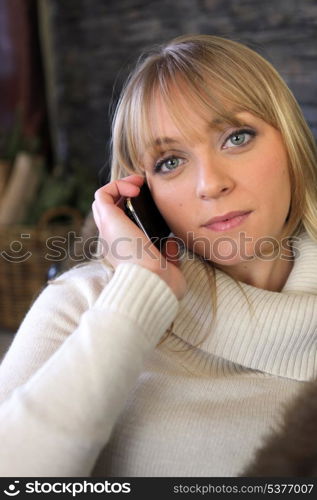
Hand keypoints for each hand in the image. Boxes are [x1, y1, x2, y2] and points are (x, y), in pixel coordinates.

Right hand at [92, 175, 185, 299]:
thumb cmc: (162, 281)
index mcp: (124, 251)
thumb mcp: (167, 265)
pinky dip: (117, 185)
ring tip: (139, 183)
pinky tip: (136, 189)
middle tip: (143, 190)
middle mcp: (111, 240)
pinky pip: (103, 194)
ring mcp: (107, 230)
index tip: (152, 205)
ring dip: (120, 186)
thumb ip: (167, 253)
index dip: (132, 210)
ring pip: (103, 200)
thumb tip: (170, 243)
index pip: (121, 225)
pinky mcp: (107, 220)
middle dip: (125, 194)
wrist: (152, 282)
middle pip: (110, 210)